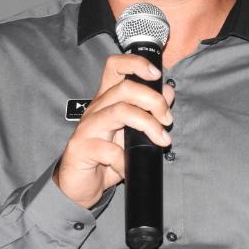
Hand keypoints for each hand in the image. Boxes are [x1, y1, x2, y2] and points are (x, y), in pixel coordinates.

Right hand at [53, 53, 174, 208]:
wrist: (80, 184)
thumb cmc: (106, 155)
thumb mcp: (132, 131)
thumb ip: (148, 110)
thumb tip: (167, 91)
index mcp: (107, 99)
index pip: (115, 66)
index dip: (136, 63)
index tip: (156, 74)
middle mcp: (96, 108)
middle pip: (125, 87)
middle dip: (153, 100)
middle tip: (167, 119)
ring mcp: (87, 127)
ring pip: (120, 111)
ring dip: (148, 124)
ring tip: (161, 140)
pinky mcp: (81, 148)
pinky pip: (109, 149)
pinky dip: (124, 160)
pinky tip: (128, 168)